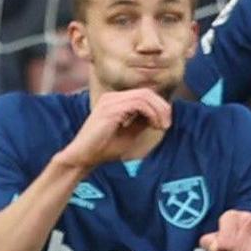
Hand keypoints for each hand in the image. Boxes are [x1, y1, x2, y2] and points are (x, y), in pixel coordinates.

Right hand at [58, 87, 172, 170]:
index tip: (164, 124)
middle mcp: (112, 97)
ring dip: (158, 111)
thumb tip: (158, 116)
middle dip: (161, 107)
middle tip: (167, 124)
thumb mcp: (129, 134)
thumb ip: (141, 122)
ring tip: (162, 126)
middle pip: (146, 92)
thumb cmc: (103, 149)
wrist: (83, 157)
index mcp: (115, 101)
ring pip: (144, 96)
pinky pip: (138, 104)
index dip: (158, 107)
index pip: (143, 95)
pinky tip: (153, 125)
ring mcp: (111, 101)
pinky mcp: (111, 108)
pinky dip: (150, 113)